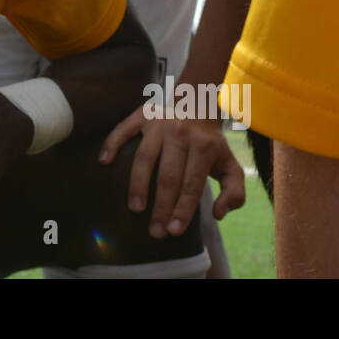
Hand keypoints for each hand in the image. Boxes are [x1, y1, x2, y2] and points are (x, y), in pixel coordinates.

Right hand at [99, 106, 245, 237]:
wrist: (197, 107)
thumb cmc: (210, 147)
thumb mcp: (231, 166)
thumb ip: (234, 193)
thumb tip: (217, 214)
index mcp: (204, 146)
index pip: (192, 184)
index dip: (183, 210)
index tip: (174, 231)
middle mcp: (181, 132)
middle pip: (168, 175)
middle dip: (161, 206)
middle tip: (155, 231)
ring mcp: (159, 122)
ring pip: (144, 157)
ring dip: (138, 184)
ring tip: (135, 208)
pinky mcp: (142, 115)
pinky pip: (123, 129)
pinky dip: (112, 144)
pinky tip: (104, 162)